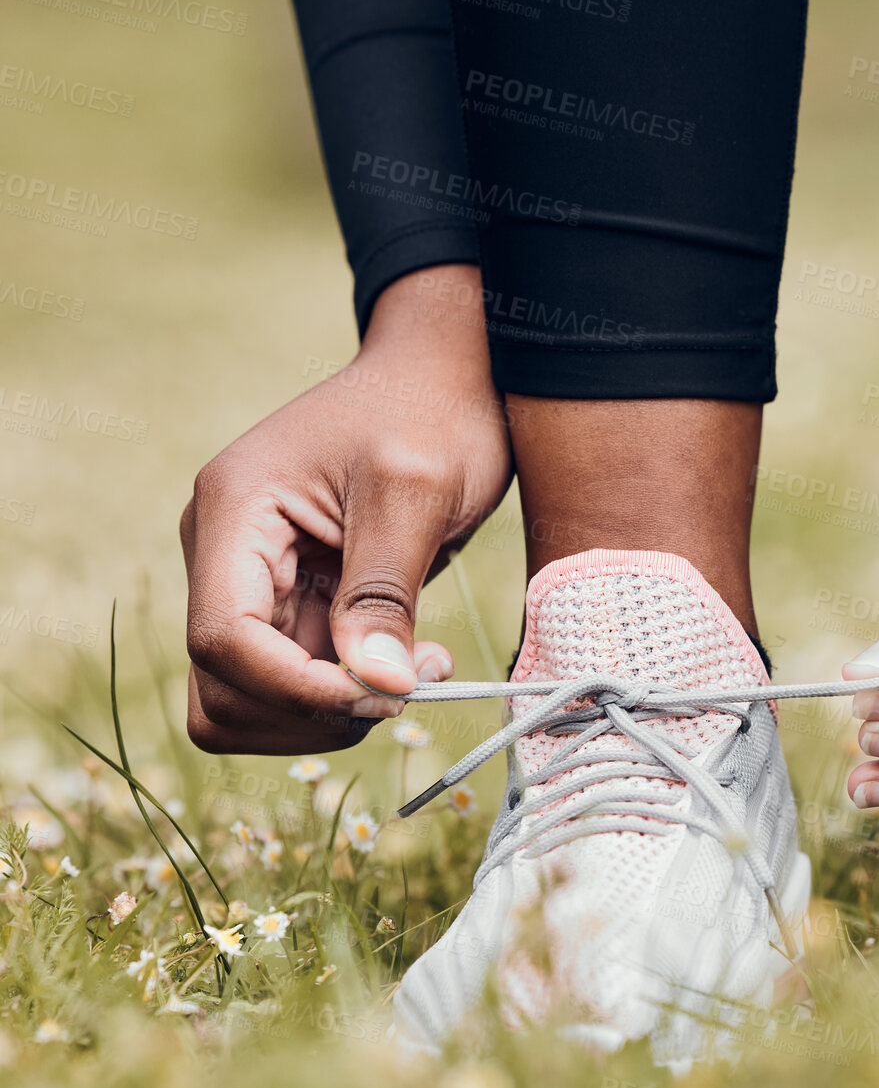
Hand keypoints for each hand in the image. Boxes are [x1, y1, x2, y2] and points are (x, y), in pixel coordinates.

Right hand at [179, 265, 511, 752]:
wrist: (448, 378)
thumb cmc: (432, 411)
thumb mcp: (417, 491)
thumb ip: (385, 589)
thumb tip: (374, 687)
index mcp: (234, 511)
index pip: (221, 638)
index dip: (295, 688)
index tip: (384, 695)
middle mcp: (226, 551)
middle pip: (225, 684)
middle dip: (312, 707)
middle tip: (407, 683)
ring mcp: (257, 580)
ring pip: (254, 696)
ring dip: (332, 709)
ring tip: (415, 670)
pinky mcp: (296, 600)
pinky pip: (297, 678)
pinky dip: (350, 690)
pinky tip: (411, 660)